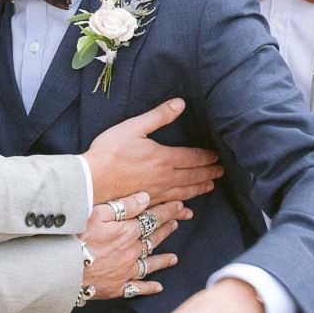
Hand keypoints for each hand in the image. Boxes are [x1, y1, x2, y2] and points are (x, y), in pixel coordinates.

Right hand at [82, 198, 190, 298]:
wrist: (64, 267)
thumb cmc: (77, 236)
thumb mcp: (98, 212)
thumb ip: (124, 205)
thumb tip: (146, 197)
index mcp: (128, 232)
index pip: (153, 218)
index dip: (168, 211)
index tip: (179, 206)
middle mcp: (132, 252)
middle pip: (154, 239)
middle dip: (167, 229)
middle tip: (177, 224)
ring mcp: (126, 271)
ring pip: (150, 264)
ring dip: (163, 260)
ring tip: (174, 258)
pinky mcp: (117, 287)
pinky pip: (138, 288)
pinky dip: (149, 288)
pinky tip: (158, 287)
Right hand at [83, 99, 222, 205]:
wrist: (93, 180)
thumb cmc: (110, 151)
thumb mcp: (133, 127)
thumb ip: (159, 116)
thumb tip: (180, 103)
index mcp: (164, 157)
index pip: (193, 157)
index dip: (207, 156)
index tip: (216, 156)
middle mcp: (165, 177)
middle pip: (193, 175)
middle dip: (208, 172)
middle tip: (220, 171)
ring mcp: (157, 192)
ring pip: (185, 191)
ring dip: (200, 188)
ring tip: (210, 186)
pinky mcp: (148, 202)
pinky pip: (171, 204)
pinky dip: (183, 206)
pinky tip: (186, 209)